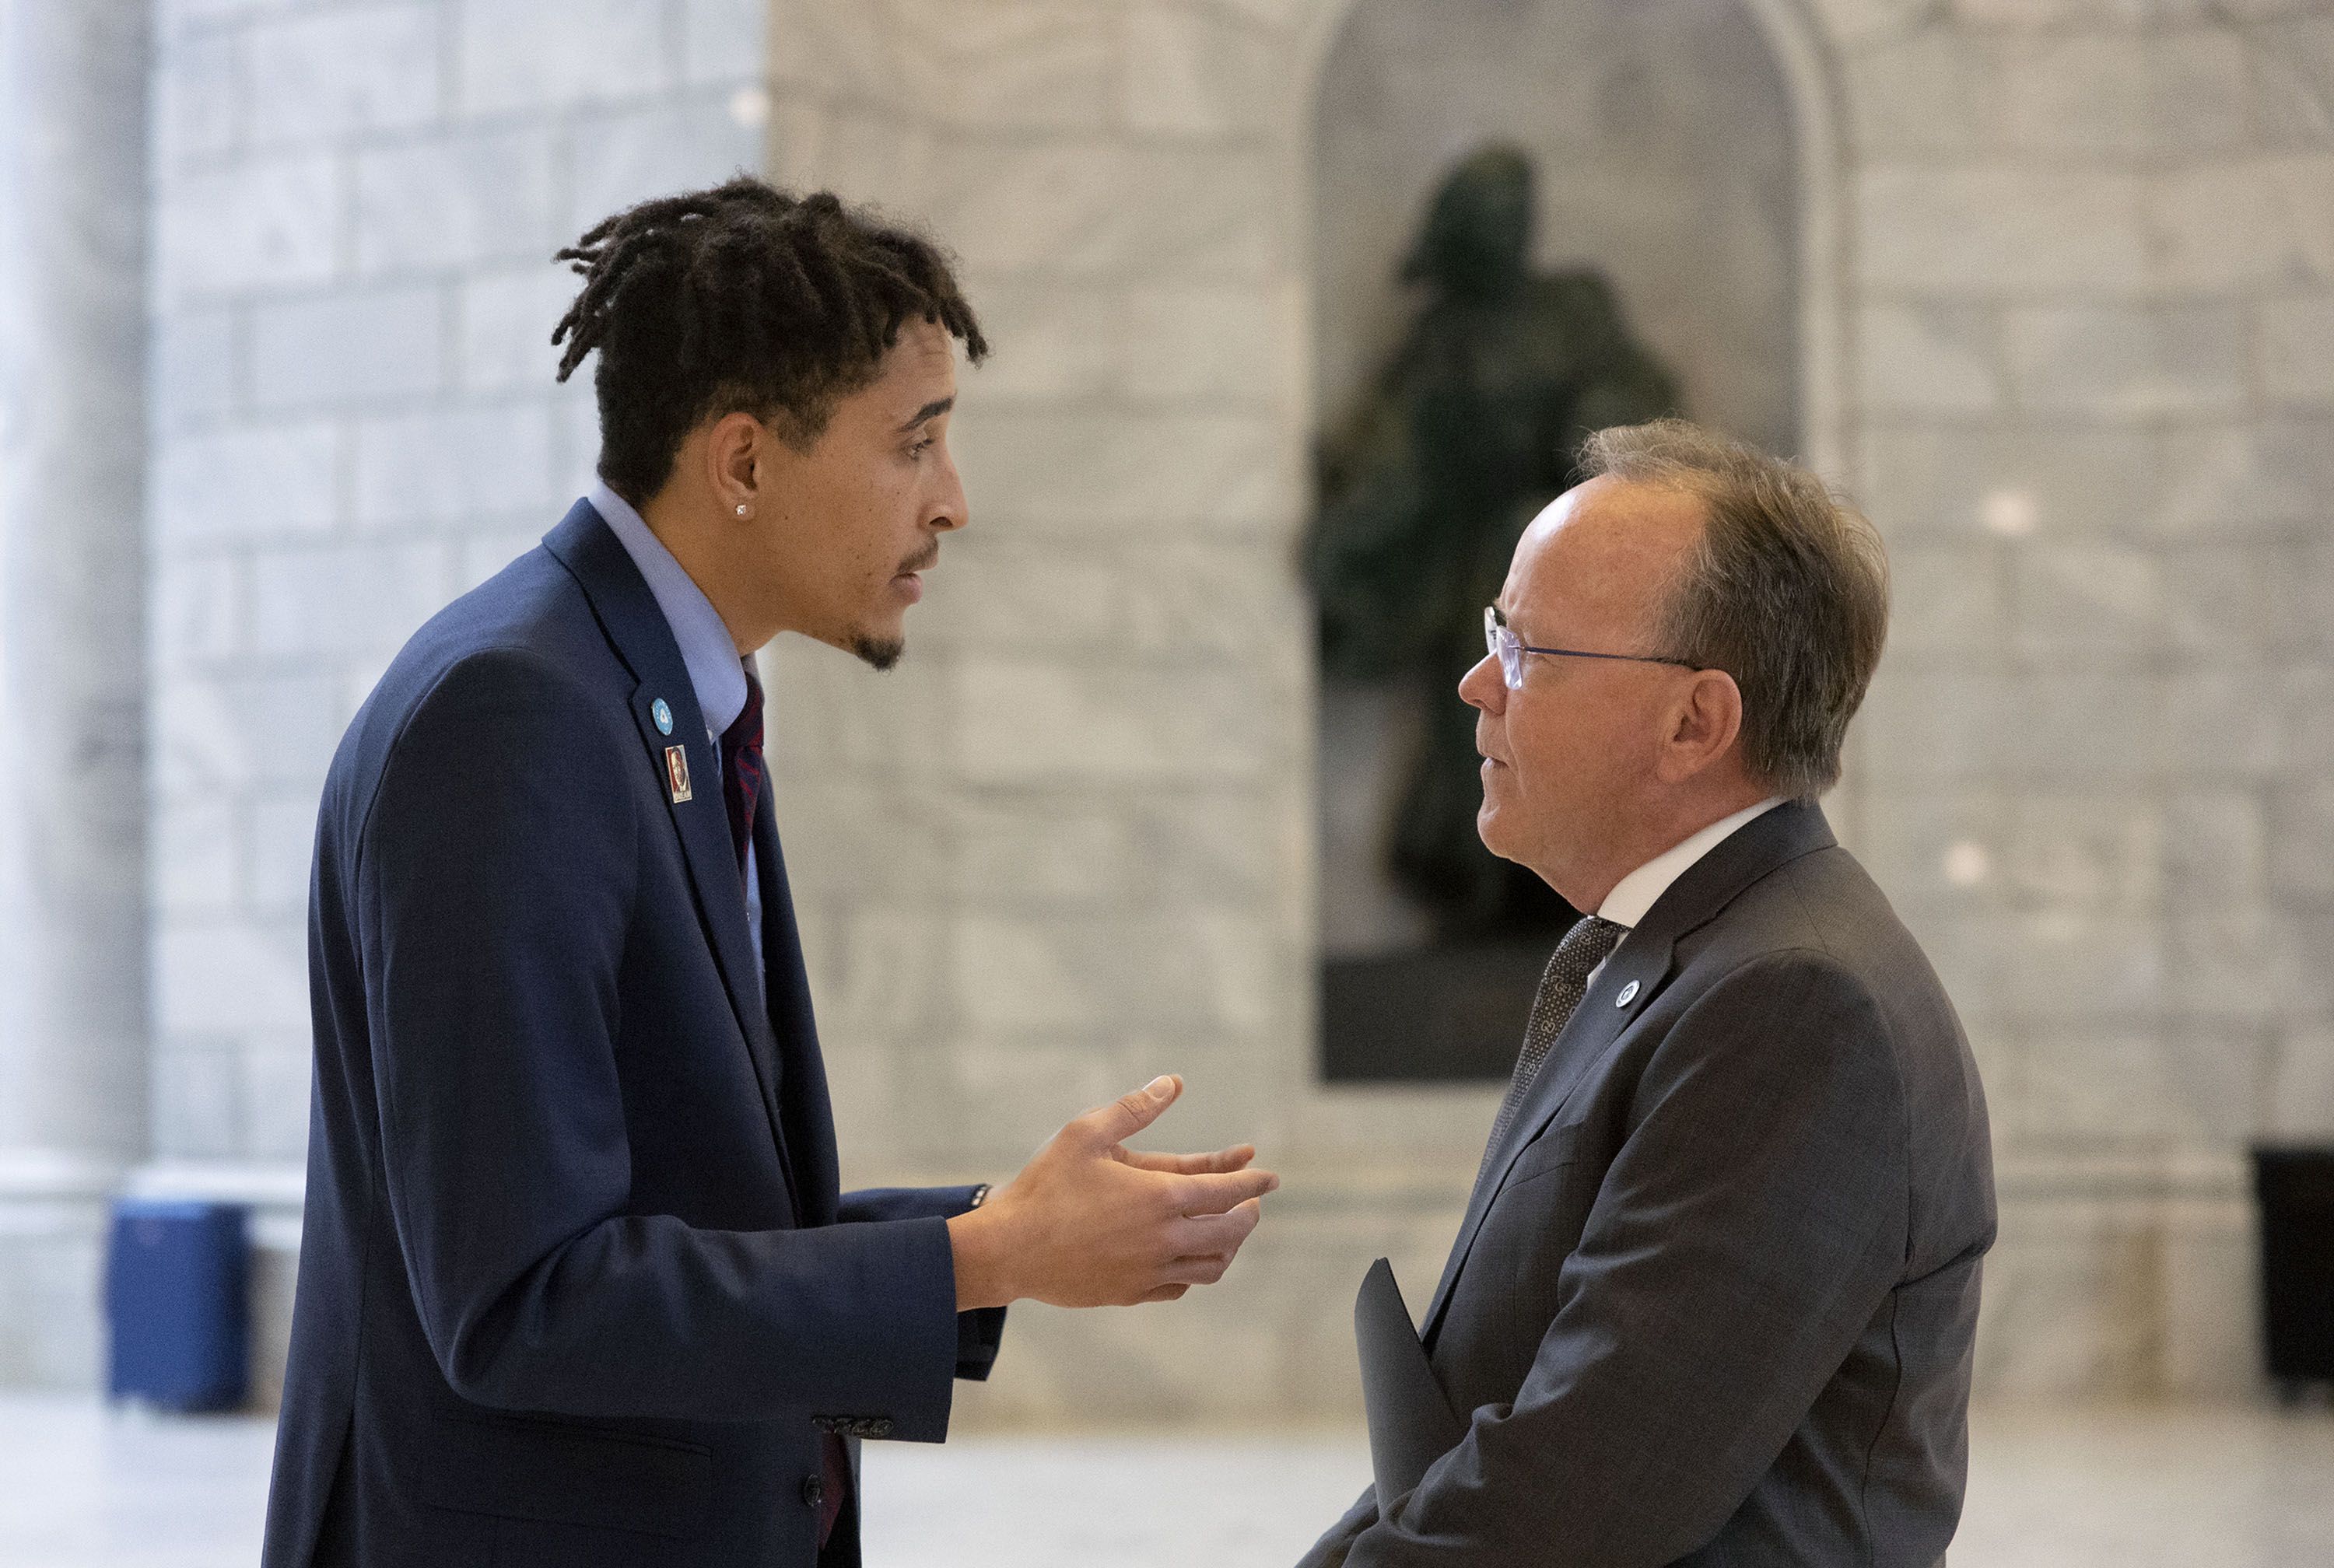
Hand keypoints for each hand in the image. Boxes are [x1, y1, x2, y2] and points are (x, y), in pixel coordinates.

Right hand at [947, 1075, 1276, 1310]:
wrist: (1009, 1248)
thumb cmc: (1046, 1186)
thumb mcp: (1087, 1134)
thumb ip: (1135, 1108)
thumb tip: (1173, 1082)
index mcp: (1160, 1197)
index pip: (1227, 1191)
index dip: (1253, 1182)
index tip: (1270, 1177)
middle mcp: (1164, 1239)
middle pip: (1230, 1232)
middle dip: (1247, 1214)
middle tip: (1252, 1202)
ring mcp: (1150, 1271)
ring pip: (1211, 1266)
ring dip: (1229, 1246)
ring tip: (1229, 1230)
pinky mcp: (1131, 1293)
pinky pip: (1180, 1286)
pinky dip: (1195, 1270)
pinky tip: (1190, 1257)